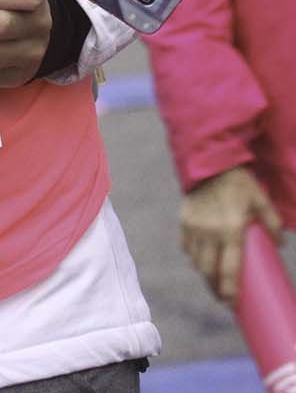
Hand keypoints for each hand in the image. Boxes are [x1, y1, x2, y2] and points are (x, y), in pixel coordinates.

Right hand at [180, 166, 282, 305]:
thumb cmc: (239, 182)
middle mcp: (210, 232)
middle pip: (209, 271)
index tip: (231, 304)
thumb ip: (272, 222)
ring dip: (204, 275)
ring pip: (196, 262)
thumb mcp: (261, 199)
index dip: (229, 291)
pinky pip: (186, 246)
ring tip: (212, 282)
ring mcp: (194, 227)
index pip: (228, 270)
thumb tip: (281, 244)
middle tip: (223, 297)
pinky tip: (199, 261)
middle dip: (215, 288)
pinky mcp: (184, 220)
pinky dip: (192, 257)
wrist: (210, 161)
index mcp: (231, 230)